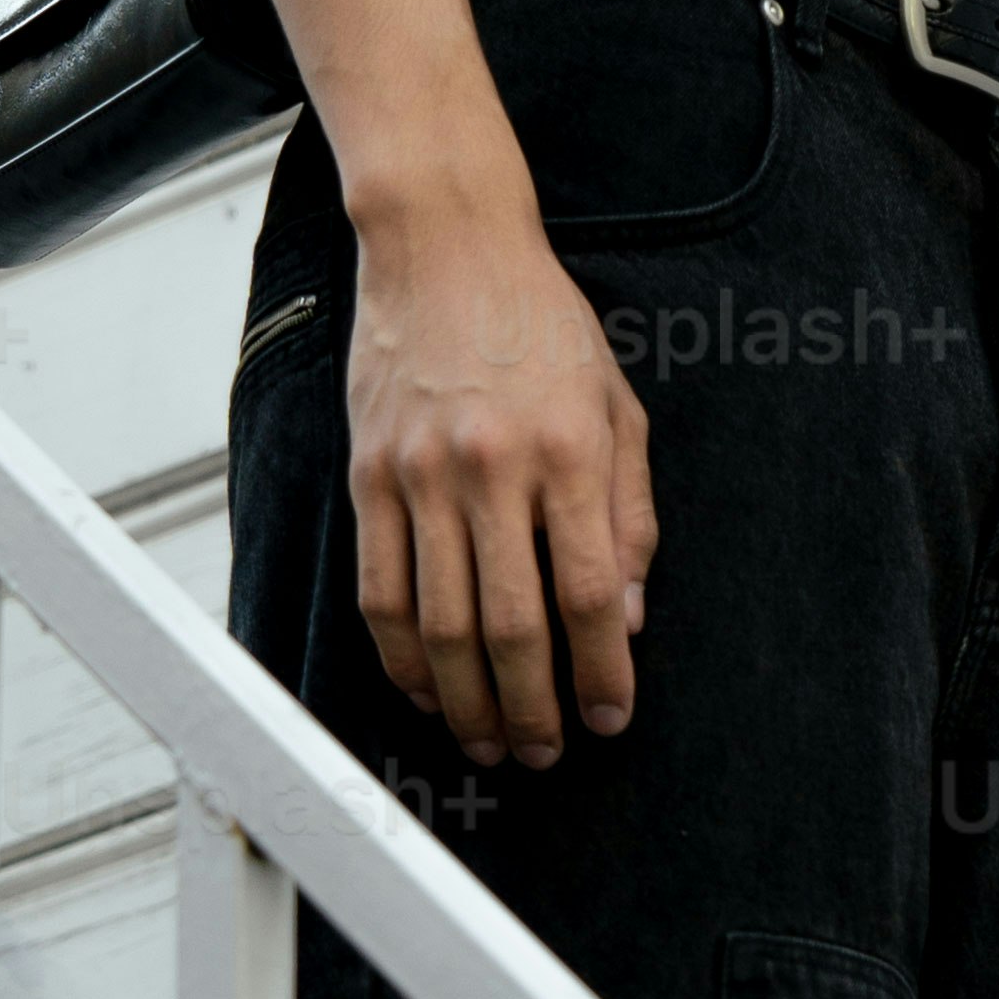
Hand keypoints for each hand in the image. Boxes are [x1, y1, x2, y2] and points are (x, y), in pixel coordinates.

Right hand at [345, 172, 657, 768]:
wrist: (444, 246)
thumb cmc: (540, 323)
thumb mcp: (617, 404)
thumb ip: (630, 513)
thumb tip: (626, 619)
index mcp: (570, 449)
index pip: (590, 593)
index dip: (601, 672)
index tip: (610, 715)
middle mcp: (495, 466)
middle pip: (513, 625)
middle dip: (533, 709)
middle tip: (545, 753)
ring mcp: (422, 474)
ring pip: (441, 624)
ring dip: (467, 701)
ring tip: (489, 742)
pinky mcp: (369, 476)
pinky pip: (380, 591)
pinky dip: (401, 657)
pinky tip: (427, 688)